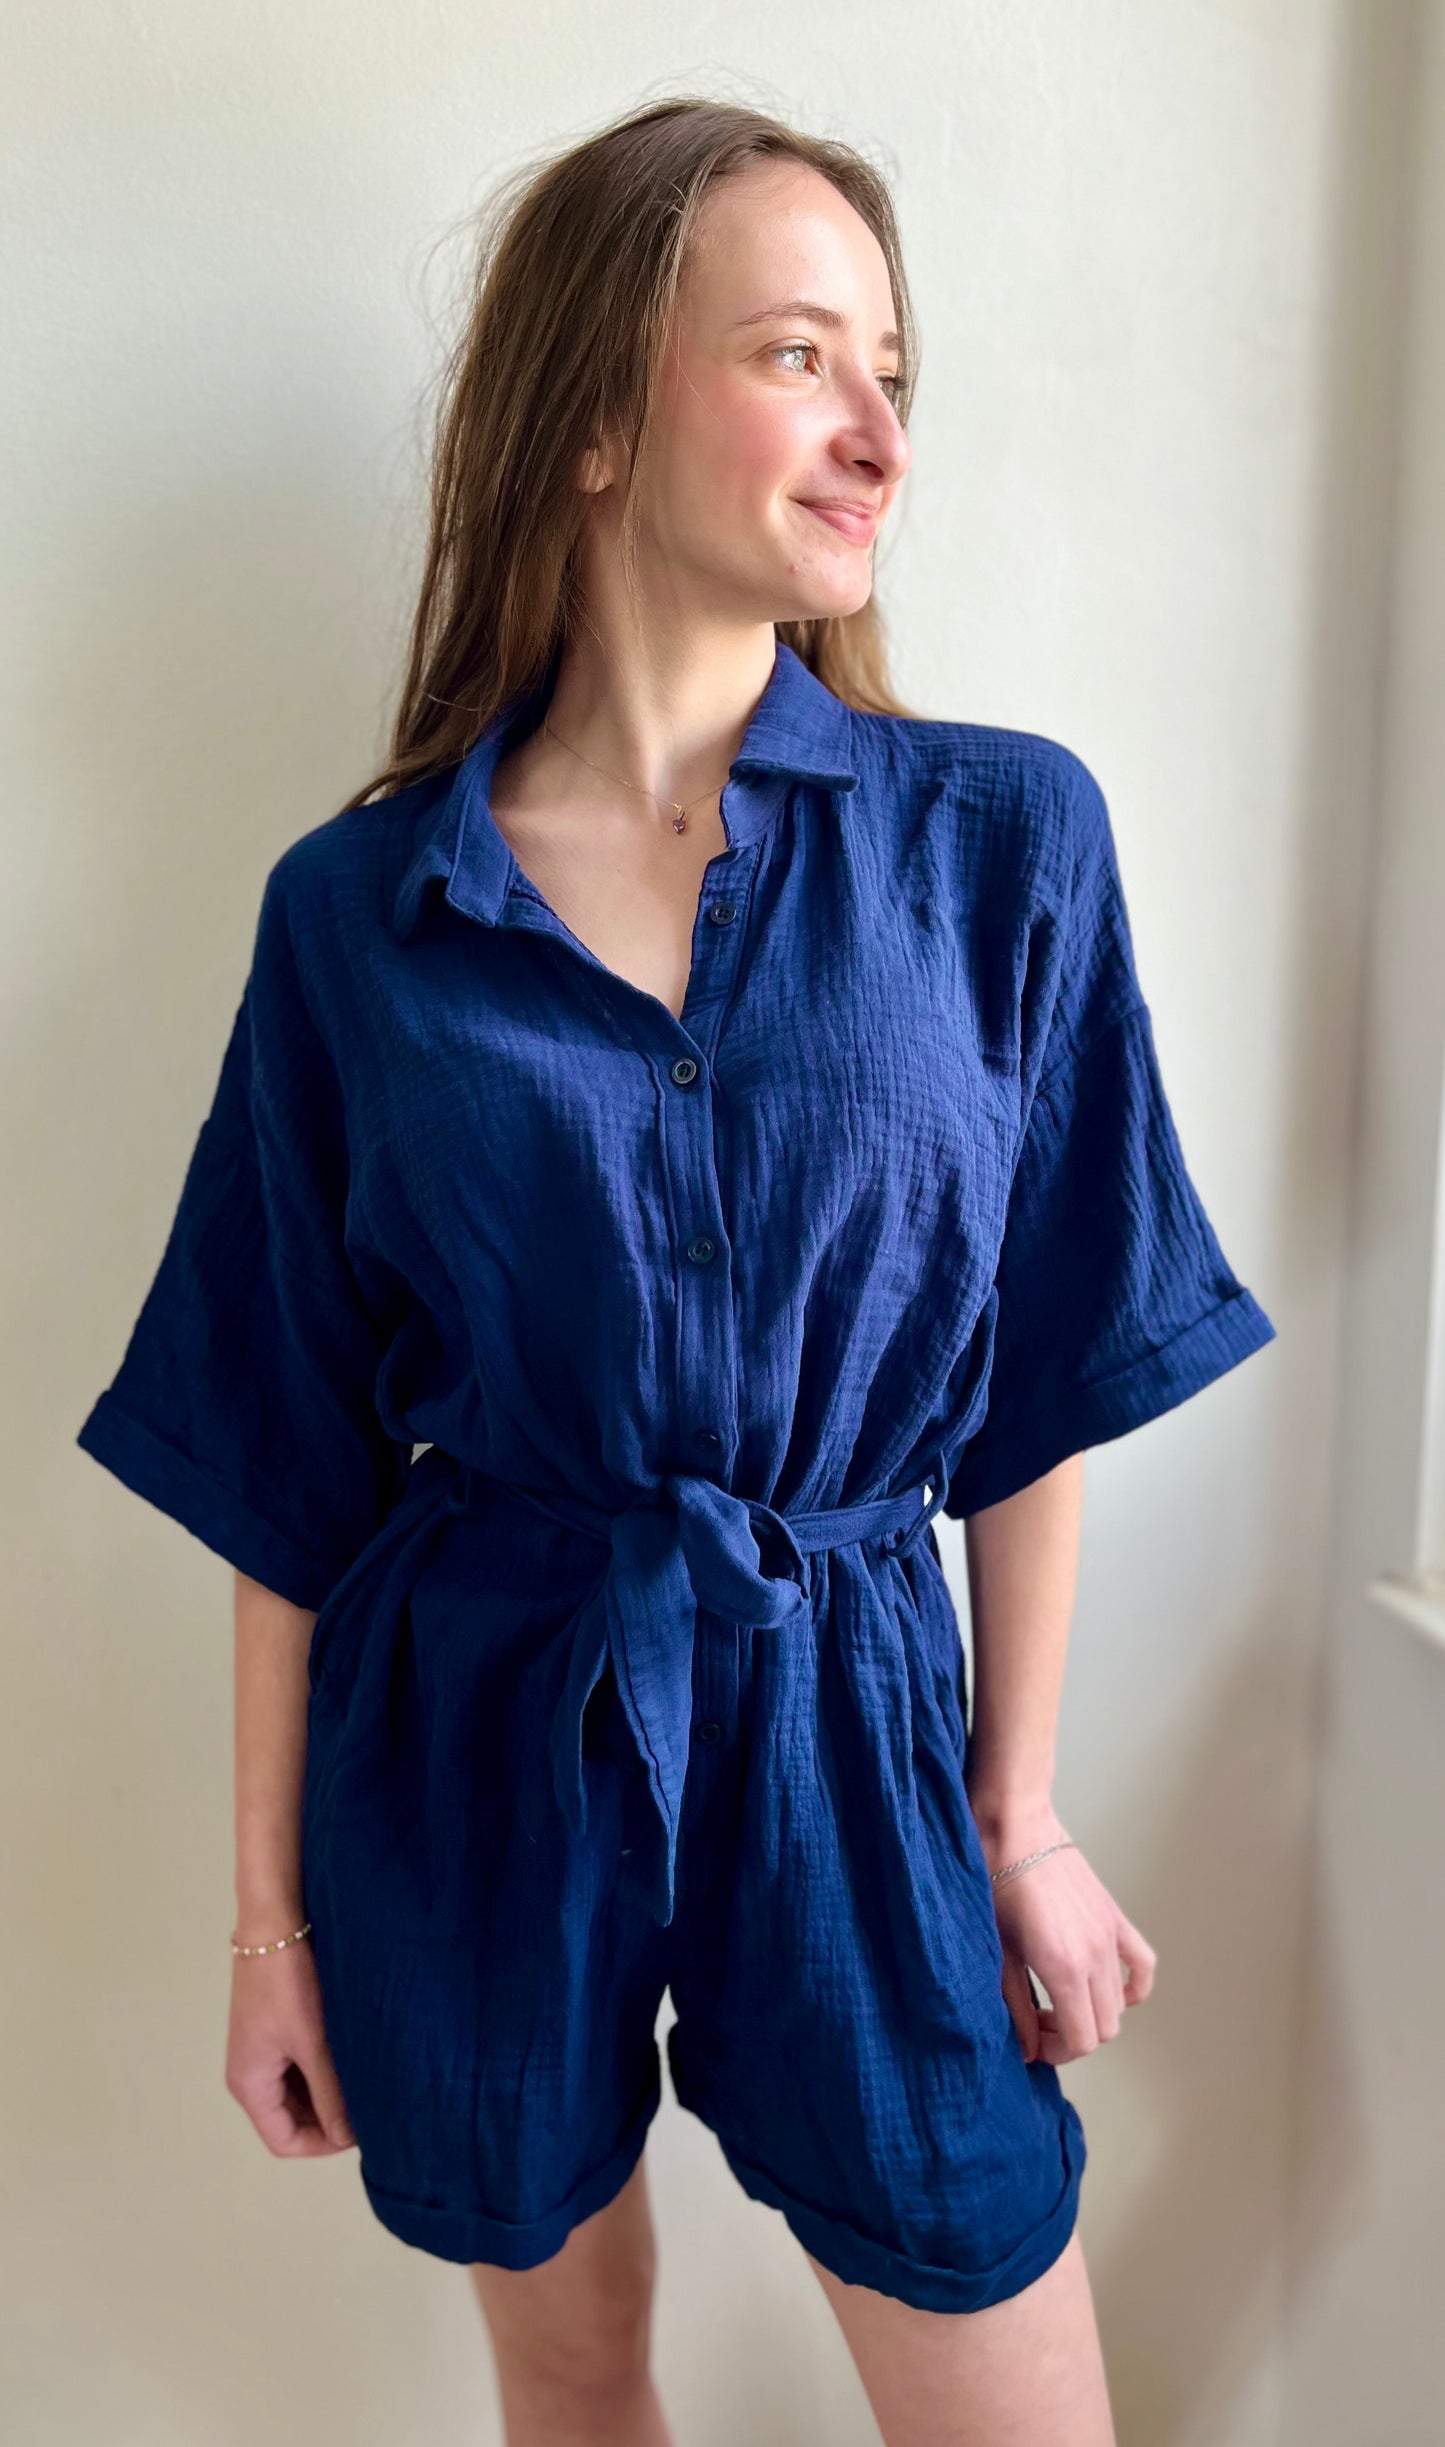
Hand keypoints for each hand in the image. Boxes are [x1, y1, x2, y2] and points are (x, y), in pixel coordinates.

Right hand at [225, 1932, 355, 2155]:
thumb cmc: (289, 1984)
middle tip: (370, 2104)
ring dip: (328, 2092)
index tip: (361, 2129)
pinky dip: (323, 2070)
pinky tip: (352, 2057)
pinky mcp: (275, 2029)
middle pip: (291, 2118)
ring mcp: (262, 2050)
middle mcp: (251, 2073)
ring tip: (366, 2081)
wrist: (276, 1922)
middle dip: (328, 2118)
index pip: (285, 2141)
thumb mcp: (313, 2044)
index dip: (323, 2144)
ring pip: (298, 2092)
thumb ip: (330, 2095)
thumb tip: (346, 2137)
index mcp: (250, 2085)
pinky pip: (299, 2065)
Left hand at [975, 1807, 1156, 2066]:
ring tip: (1057, 2000)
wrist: (1014, 1825)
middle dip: (1072, 2037)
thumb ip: (1015, 2005)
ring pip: (1120, 2003)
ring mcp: (1109, 1935)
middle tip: (1039, 2021)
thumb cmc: (992, 1882)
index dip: (1057, 2053)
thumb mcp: (996, 1951)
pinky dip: (1133, 1986)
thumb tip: (1028, 2048)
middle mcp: (1095, 1957)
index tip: (1033, 2043)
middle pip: (1105, 2028)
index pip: (1082, 2041)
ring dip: (1093, 2014)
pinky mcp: (1114, 1916)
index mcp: (1064, 1969)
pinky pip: (1142, 1964)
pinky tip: (1105, 1986)